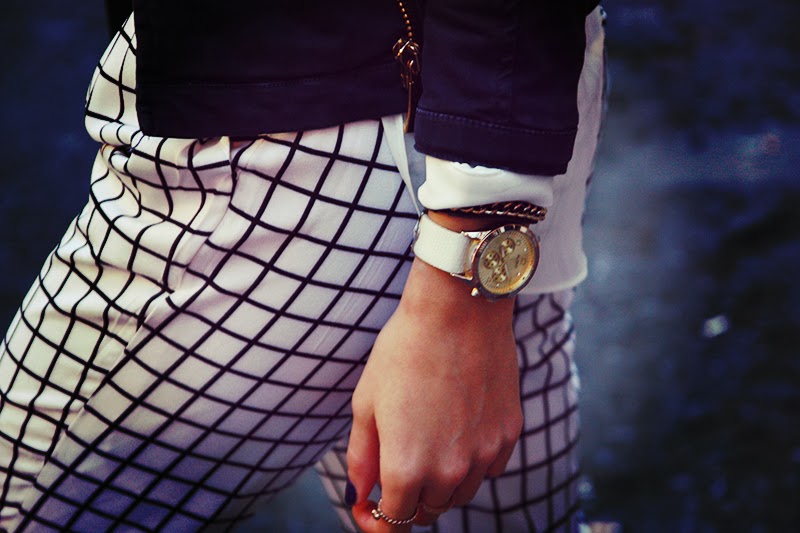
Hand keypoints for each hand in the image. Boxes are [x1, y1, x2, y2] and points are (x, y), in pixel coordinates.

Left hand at [346, 232, 522, 531]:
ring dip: (440, 485)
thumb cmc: (404, 351)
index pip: (394, 523)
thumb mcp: (367, 403)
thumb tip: (360, 495)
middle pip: (429, 512)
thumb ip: (362, 458)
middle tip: (397, 469)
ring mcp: (483, 455)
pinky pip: (488, 470)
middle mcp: (448, 471)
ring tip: (427, 443)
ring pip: (460, 495)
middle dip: (408, 501)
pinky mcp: (508, 435)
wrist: (458, 311)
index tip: (370, 507)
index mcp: (406, 467)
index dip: (377, 521)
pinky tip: (458, 429)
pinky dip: (471, 463)